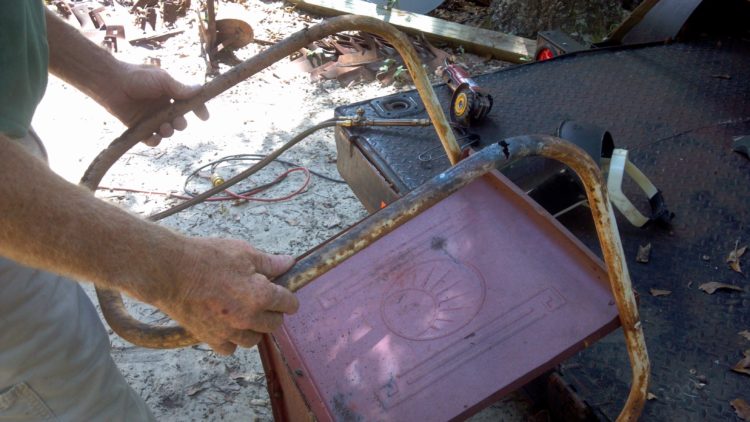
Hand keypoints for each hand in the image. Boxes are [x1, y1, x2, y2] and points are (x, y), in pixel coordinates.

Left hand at [104, 63, 209, 145]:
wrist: (111, 83)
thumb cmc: (136, 77)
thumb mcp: (162, 79)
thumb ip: (179, 88)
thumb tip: (199, 89)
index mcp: (170, 94)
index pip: (189, 103)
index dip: (198, 110)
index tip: (204, 117)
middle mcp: (162, 106)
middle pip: (179, 121)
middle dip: (181, 124)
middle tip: (177, 123)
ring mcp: (151, 117)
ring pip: (167, 131)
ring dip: (168, 132)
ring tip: (163, 128)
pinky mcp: (139, 127)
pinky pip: (151, 139)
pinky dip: (154, 140)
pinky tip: (154, 137)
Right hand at [152, 237, 298, 354]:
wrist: (170, 271)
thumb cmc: (206, 258)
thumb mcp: (243, 252)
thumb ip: (269, 262)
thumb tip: (289, 263)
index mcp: (261, 296)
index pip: (288, 303)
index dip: (288, 297)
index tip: (284, 294)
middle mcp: (248, 318)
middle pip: (274, 324)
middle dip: (273, 312)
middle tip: (262, 300)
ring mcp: (229, 331)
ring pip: (254, 340)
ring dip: (254, 328)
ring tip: (245, 314)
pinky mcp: (210, 338)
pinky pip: (229, 349)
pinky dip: (232, 340)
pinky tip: (228, 326)